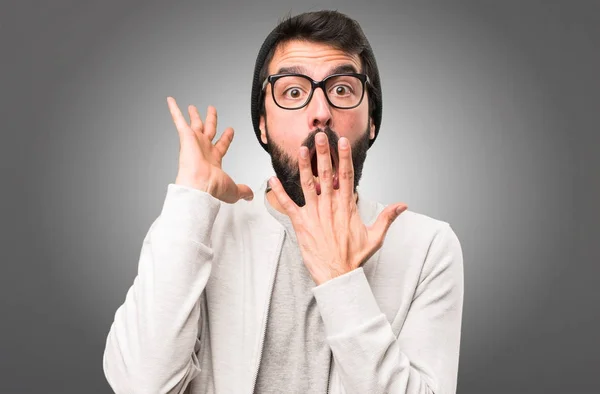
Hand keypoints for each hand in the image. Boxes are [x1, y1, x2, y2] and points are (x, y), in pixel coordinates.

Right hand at [167, 97, 252, 202]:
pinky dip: (174, 110)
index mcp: (213, 159)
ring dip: (194, 115)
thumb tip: (250, 196)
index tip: (230, 130)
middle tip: (212, 111)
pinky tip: (171, 101)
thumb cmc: (212, 188)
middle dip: (211, 121)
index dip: (227, 137)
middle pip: (208, 130)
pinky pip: (179, 120)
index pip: (222, 145)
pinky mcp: (186, 137)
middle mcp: (203, 149)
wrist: (199, 185)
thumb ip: (243, 190)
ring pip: (195, 124)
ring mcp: (194, 143)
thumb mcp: (233, 189)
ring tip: (192, 107)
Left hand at [269, 132, 407, 284]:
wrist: (337, 275)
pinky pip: (288, 205)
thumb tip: (403, 205)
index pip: (346, 176)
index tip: (342, 141)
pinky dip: (279, 192)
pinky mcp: (301, 224)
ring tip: (301, 149)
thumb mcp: (375, 237)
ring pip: (308, 185)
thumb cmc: (354, 257)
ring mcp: (315, 214)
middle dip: (324, 153)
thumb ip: (387, 218)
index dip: (344, 157)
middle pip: (327, 174)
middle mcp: (330, 207)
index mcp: (347, 207)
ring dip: (305, 166)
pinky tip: (271, 179)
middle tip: (319, 135)